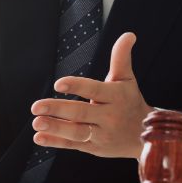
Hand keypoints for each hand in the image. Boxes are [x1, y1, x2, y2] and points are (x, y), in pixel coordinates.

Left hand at [31, 32, 153, 158]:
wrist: (145, 136)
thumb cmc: (130, 101)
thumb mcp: (127, 79)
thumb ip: (121, 58)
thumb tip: (128, 34)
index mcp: (115, 97)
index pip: (94, 90)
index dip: (77, 86)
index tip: (58, 84)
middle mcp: (108, 117)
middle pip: (81, 113)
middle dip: (58, 110)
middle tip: (36, 106)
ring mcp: (100, 135)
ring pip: (76, 133)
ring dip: (55, 128)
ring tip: (36, 123)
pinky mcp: (93, 148)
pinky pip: (72, 145)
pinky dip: (55, 142)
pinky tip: (38, 138)